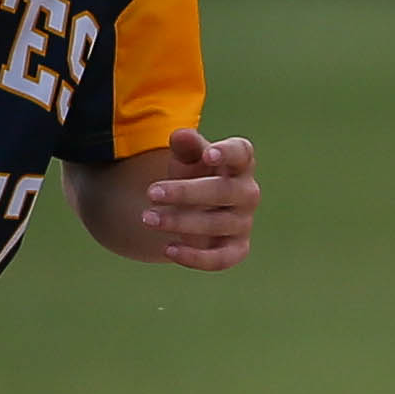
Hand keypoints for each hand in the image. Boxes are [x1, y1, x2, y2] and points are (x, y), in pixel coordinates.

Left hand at [97, 131, 258, 270]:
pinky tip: (168, 248)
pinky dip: (196, 257)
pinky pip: (221, 258)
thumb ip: (185, 147)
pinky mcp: (237, 249)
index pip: (241, 154)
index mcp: (240, 163)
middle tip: (151, 192)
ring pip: (216, 224)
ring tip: (147, 218)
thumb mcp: (187, 158)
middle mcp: (247, 192)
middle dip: (186, 192)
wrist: (195, 208)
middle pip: (224, 191)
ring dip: (180, 222)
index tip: (207, 155)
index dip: (227, 153)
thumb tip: (180, 135)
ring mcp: (243, 222)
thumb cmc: (193, 174)